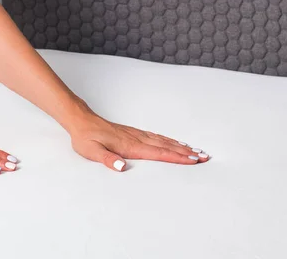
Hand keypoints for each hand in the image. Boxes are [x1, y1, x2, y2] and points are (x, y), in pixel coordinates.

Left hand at [68, 113, 209, 171]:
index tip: (194, 161)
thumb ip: (106, 159)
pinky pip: (156, 137)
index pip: (158, 153)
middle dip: (186, 153)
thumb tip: (120, 166)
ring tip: (197, 151)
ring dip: (181, 146)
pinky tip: (175, 142)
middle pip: (166, 146)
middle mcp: (137, 139)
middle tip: (205, 157)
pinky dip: (169, 140)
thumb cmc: (86, 138)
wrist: (80, 121)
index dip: (177, 157)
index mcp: (130, 146)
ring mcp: (136, 134)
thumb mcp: (91, 151)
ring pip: (163, 141)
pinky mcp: (133, 133)